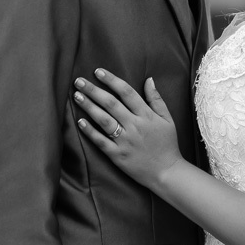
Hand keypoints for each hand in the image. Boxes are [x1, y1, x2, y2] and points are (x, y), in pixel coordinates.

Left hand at [74, 69, 184, 189]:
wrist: (167, 173)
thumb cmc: (167, 144)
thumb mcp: (167, 119)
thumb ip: (156, 99)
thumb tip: (149, 79)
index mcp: (146, 115)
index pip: (126, 92)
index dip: (111, 80)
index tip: (98, 71)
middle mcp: (134, 126)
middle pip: (111, 104)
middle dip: (93, 90)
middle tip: (79, 81)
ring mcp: (125, 141)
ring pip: (104, 120)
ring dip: (89, 107)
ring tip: (77, 96)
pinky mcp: (118, 155)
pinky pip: (101, 141)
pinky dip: (90, 131)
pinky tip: (80, 121)